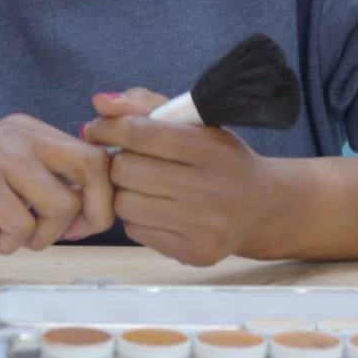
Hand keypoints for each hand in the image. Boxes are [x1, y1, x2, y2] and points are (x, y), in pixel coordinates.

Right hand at [0, 114, 113, 253]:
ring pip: (60, 205)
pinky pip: (21, 224)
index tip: (81, 226)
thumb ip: (47, 187)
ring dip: (39, 237)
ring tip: (6, 235)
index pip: (96, 157)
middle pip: (92, 170)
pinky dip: (8, 243)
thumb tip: (98, 213)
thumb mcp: (7, 185)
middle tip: (55, 235)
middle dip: (89, 215)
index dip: (100, 199)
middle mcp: (18, 132)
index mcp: (29, 130)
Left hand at [84, 89, 284, 265]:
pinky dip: (136, 217)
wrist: (261, 207)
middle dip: (119, 161)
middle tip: (127, 160)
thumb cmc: (220, 159)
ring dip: (124, 191)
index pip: (142, 133)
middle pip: (127, 170)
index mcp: (213, 149)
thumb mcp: (194, 123)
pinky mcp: (194, 253)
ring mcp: (204, 225)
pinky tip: (155, 208)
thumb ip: (146, 106)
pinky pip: (135, 231)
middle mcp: (212, 188)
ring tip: (142, 185)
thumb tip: (100, 104)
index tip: (96, 128)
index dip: (110, 128)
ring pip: (125, 204)